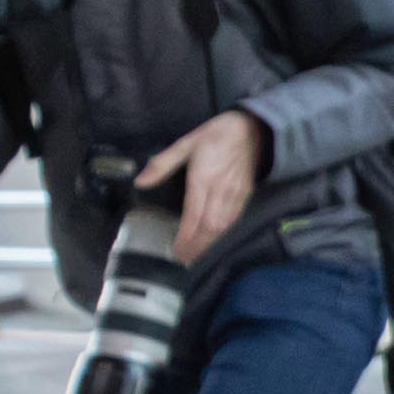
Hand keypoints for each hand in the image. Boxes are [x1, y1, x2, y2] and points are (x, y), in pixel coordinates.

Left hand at [133, 107, 266, 261]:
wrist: (253, 131)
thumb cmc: (216, 135)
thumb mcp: (185, 143)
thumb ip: (162, 164)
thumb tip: (140, 182)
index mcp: (203, 179)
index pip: (193, 215)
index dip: (185, 236)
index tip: (176, 251)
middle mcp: (220, 191)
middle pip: (209, 227)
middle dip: (197, 247)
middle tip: (184, 262)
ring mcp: (235, 196)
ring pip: (222, 227)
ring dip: (209, 244)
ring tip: (196, 256)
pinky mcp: (245, 197)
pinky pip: (233, 221)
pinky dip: (222, 234)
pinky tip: (213, 240)